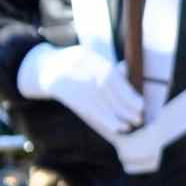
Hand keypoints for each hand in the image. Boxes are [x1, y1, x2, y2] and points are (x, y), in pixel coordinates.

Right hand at [17, 39, 145, 142]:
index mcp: (87, 57)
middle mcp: (78, 68)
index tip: (141, 105)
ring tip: (129, 125)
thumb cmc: (76, 65)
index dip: (126, 93)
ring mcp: (70, 81)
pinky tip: (115, 127)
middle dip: (124, 106)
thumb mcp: (90, 59)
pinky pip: (86, 109)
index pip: (110, 77)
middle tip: (138, 118)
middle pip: (104, 89)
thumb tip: (127, 70)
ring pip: (95, 101)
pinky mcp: (65, 94)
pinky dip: (103, 119)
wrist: (44, 68)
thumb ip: (107, 67)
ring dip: (115, 116)